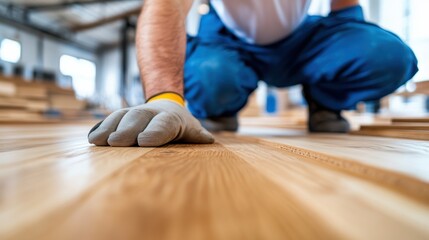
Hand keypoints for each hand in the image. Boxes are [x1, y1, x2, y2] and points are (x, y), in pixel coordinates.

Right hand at [88, 100, 213, 146]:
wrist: (167, 106)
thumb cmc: (181, 125)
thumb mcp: (191, 129)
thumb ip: (198, 135)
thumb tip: (209, 139)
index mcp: (171, 118)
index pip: (164, 123)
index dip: (155, 131)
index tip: (143, 141)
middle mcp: (151, 113)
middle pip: (139, 118)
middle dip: (127, 129)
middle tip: (116, 142)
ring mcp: (135, 112)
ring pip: (122, 116)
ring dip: (109, 127)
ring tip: (98, 141)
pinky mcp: (122, 116)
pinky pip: (111, 119)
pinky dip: (101, 127)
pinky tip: (92, 139)